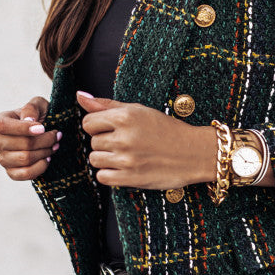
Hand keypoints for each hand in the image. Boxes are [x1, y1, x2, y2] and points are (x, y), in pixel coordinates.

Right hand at [0, 96, 60, 180]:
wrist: (46, 133)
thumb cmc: (40, 116)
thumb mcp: (38, 105)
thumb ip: (32, 108)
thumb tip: (28, 120)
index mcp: (0, 122)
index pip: (4, 126)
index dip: (23, 128)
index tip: (43, 128)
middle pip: (21, 144)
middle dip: (45, 140)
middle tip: (57, 136)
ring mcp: (3, 158)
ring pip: (25, 159)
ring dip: (45, 152)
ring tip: (54, 146)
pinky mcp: (11, 172)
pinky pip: (25, 174)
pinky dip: (40, 167)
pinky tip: (48, 158)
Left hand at [77, 91, 216, 188]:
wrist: (194, 153)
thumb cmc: (167, 130)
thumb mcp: (139, 110)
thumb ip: (107, 104)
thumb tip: (80, 96)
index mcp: (125, 117)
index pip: (88, 123)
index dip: (98, 126)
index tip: (112, 130)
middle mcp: (124, 138)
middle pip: (92, 142)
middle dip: (105, 143)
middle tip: (126, 143)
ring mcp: (127, 159)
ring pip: (95, 160)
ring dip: (106, 159)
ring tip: (125, 156)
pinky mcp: (130, 178)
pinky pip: (102, 177)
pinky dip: (109, 174)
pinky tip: (124, 168)